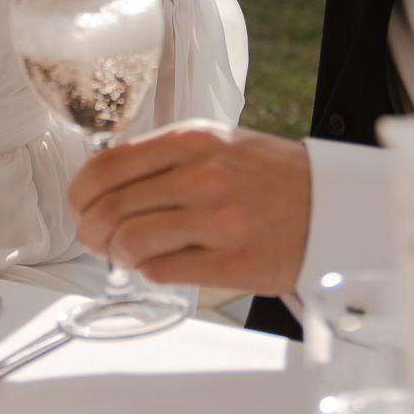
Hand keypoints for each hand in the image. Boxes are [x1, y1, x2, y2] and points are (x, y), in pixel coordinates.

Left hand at [67, 121, 312, 295]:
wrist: (332, 206)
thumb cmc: (268, 177)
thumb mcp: (216, 144)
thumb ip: (163, 157)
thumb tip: (103, 184)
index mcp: (193, 142)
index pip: (107, 167)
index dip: (80, 193)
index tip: (81, 206)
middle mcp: (204, 178)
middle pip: (111, 209)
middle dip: (92, 231)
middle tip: (97, 239)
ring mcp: (219, 222)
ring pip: (131, 243)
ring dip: (118, 255)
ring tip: (127, 255)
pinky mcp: (232, 264)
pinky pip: (162, 272)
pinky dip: (150, 272)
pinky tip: (161, 263)